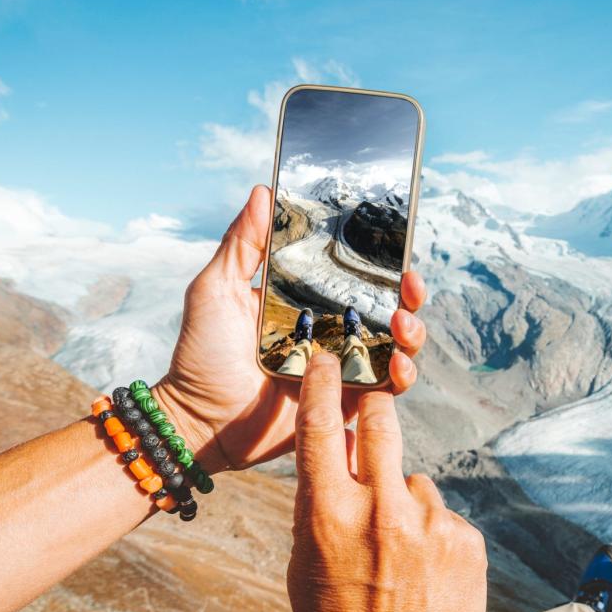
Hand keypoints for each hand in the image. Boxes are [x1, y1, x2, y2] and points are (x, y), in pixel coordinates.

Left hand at [153, 186, 428, 472]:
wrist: (199, 420)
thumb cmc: (201, 354)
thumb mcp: (216, 289)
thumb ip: (242, 244)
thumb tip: (264, 191)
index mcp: (307, 302)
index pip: (356, 276)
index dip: (384, 262)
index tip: (397, 247)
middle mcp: (332, 332)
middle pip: (389, 309)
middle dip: (410, 296)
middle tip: (409, 285)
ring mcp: (343, 369)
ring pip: (398, 348)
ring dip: (412, 334)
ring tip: (402, 326)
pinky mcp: (346, 404)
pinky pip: (387, 390)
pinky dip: (401, 376)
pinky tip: (396, 364)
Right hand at [281, 350, 486, 611]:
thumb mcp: (307, 558)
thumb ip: (323, 501)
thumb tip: (338, 449)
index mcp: (327, 514)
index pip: (321, 427)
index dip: (323, 383)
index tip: (327, 356)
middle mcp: (381, 512)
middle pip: (384, 425)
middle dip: (378, 411)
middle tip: (377, 410)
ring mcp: (430, 528)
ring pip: (418, 482)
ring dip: (408, 505)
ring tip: (400, 558)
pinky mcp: (468, 544)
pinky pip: (447, 519)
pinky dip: (436, 537)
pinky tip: (426, 576)